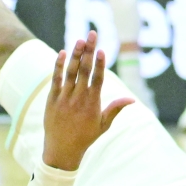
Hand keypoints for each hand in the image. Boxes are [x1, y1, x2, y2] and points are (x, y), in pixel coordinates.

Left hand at [43, 31, 132, 171]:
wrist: (61, 151)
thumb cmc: (85, 137)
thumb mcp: (103, 125)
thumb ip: (116, 108)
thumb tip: (132, 99)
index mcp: (92, 103)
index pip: (97, 79)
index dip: (99, 64)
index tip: (101, 49)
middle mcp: (78, 98)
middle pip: (84, 70)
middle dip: (89, 50)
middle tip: (92, 34)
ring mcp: (64, 98)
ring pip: (70, 72)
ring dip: (75, 55)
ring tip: (80, 40)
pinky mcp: (52, 99)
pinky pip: (55, 79)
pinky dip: (58, 66)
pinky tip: (63, 52)